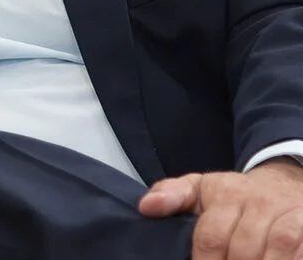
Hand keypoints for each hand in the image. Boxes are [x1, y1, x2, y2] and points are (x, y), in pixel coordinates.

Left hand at [139, 159, 302, 258]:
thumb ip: (172, 195)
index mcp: (226, 195)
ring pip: (278, 250)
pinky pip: (301, 250)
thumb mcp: (200, 188)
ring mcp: (287, 216)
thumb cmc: (234, 194)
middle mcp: (258, 204)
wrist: (282, 182)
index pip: (210, 236)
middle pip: (243, 250)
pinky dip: (293, 259)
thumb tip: (146, 207)